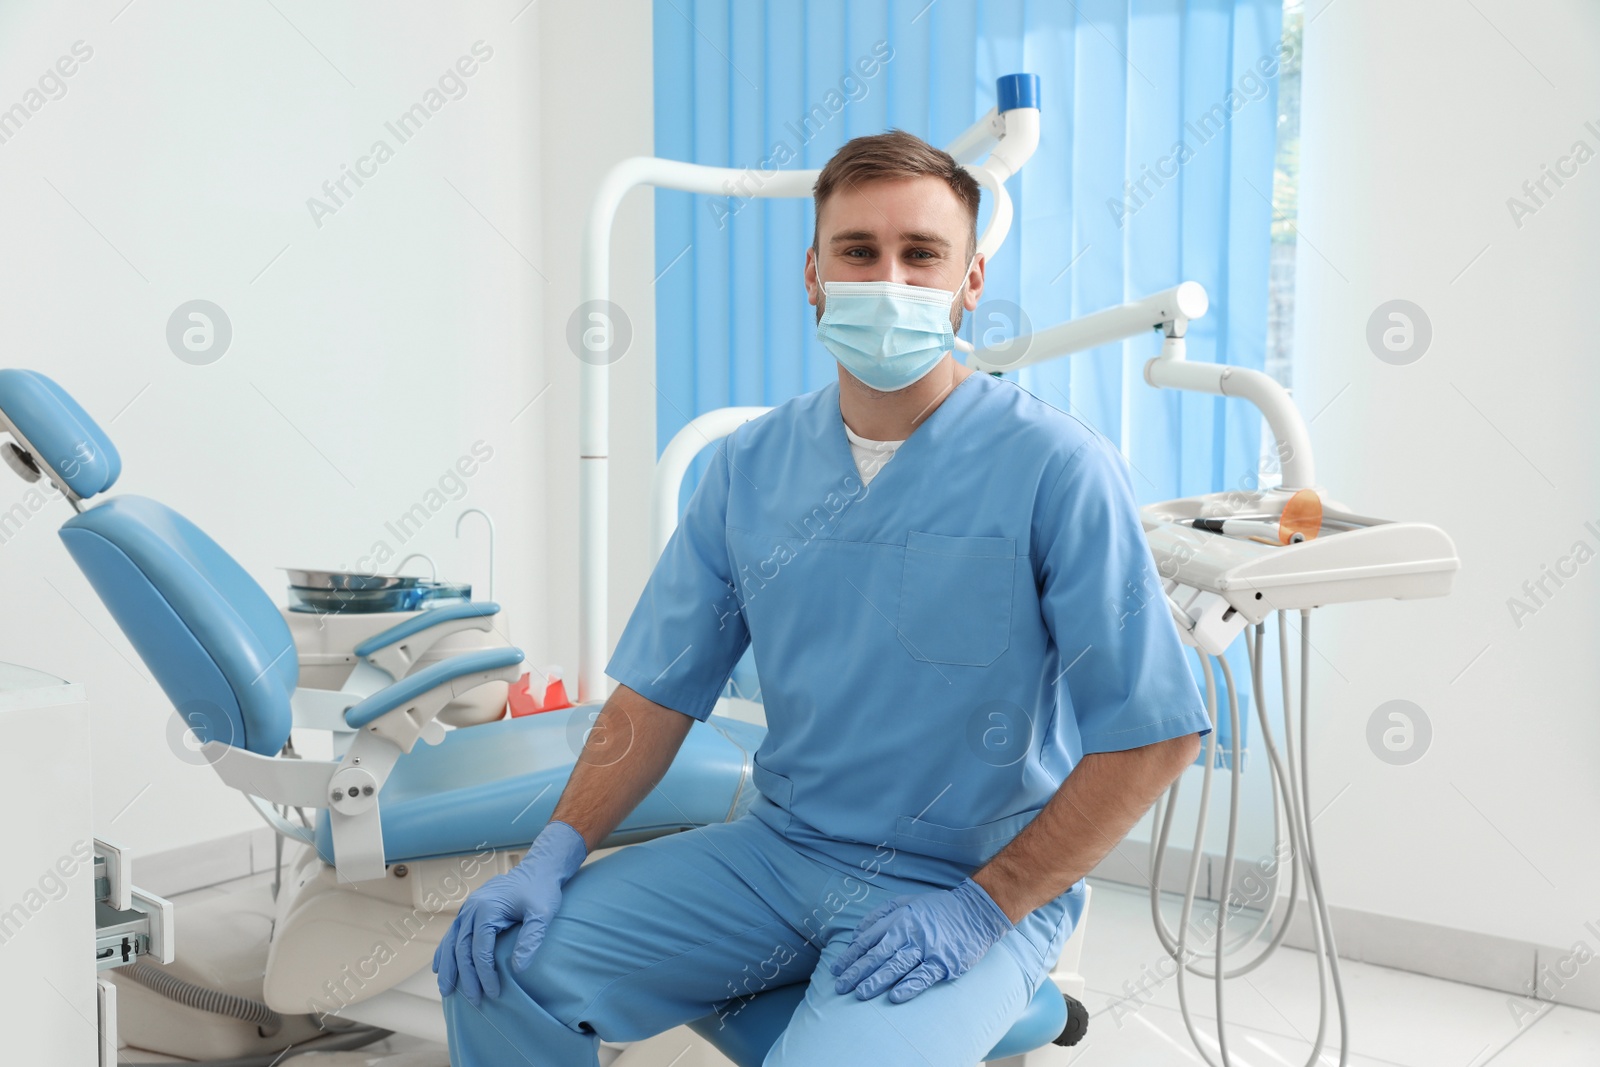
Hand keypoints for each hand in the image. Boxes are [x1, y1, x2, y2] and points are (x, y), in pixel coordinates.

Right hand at [433, 820, 587, 1005]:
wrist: (537, 870)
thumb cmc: (541, 891)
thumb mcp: (543, 913)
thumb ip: (531, 939)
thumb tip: (518, 969)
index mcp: (487, 909)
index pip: (480, 950)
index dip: (485, 974)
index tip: (494, 993)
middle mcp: (471, 909)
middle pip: (461, 949)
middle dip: (466, 978)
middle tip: (474, 1001)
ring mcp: (467, 909)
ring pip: (451, 943)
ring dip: (448, 968)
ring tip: (446, 991)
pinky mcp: (469, 911)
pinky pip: (452, 934)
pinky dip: (444, 952)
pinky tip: (438, 967)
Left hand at [831, 877, 1013, 1003]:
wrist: (976, 911)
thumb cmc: (939, 907)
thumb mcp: (907, 901)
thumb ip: (881, 914)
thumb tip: (857, 932)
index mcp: (899, 918)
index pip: (868, 940)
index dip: (851, 956)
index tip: (836, 970)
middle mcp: (909, 933)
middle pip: (877, 955)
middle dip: (857, 972)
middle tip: (841, 987)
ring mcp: (927, 948)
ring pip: (896, 966)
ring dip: (876, 981)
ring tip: (860, 994)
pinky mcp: (944, 962)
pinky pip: (923, 976)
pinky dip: (909, 986)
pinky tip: (895, 997)